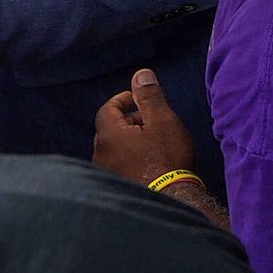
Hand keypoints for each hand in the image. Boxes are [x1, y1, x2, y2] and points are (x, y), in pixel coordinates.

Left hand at [93, 67, 199, 184]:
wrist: (172, 197)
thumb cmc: (167, 158)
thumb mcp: (163, 120)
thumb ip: (149, 96)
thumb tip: (141, 75)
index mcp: (109, 134)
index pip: (108, 108)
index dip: (124, 99)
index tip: (140, 98)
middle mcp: (101, 154)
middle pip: (111, 127)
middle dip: (130, 119)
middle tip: (153, 120)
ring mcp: (106, 172)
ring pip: (115, 147)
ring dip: (130, 139)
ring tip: (154, 141)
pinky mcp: (115, 185)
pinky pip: (119, 163)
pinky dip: (130, 156)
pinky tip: (149, 161)